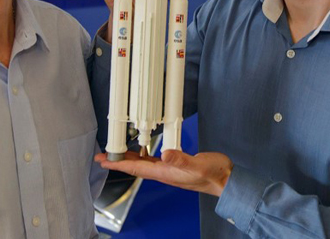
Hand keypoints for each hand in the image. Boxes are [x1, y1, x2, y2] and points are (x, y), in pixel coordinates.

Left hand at [95, 149, 232, 196]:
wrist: (226, 179)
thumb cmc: (214, 174)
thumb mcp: (198, 165)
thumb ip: (182, 159)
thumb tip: (165, 154)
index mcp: (166, 173)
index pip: (137, 169)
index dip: (119, 165)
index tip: (104, 162)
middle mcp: (165, 172)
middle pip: (135, 167)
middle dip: (118, 163)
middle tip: (103, 157)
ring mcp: (169, 169)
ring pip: (143, 164)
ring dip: (129, 159)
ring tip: (117, 153)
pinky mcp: (175, 164)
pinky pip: (154, 160)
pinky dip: (144, 155)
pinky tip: (143, 151)